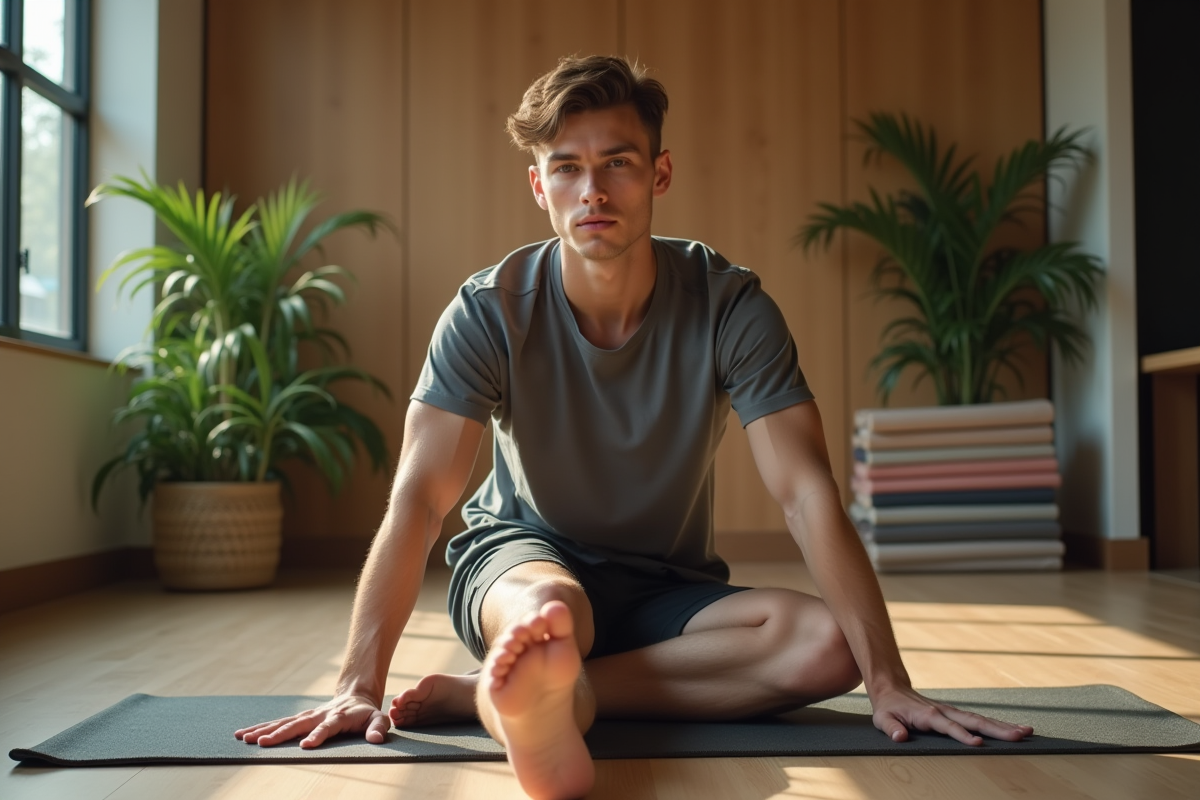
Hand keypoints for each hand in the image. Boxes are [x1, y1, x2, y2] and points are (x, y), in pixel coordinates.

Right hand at [234, 694, 391, 747]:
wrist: (355, 697)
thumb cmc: (367, 714)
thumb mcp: (378, 719)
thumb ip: (378, 728)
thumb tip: (378, 739)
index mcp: (338, 717)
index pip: (327, 727)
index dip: (317, 736)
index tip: (306, 745)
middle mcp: (318, 715)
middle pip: (298, 724)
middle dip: (280, 734)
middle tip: (262, 743)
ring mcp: (307, 716)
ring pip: (283, 723)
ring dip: (264, 730)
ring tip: (245, 738)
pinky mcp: (299, 718)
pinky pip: (278, 723)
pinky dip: (261, 728)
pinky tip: (244, 735)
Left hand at [871, 685, 1032, 745]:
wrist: (892, 689)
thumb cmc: (888, 708)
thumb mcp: (883, 719)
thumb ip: (891, 728)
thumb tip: (900, 737)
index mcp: (928, 715)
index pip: (948, 726)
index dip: (962, 735)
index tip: (977, 744)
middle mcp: (945, 711)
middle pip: (974, 721)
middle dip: (996, 729)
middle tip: (1020, 735)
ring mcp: (953, 711)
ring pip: (981, 719)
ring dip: (1003, 726)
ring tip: (1027, 731)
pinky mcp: (957, 714)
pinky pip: (980, 719)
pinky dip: (998, 724)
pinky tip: (1016, 729)